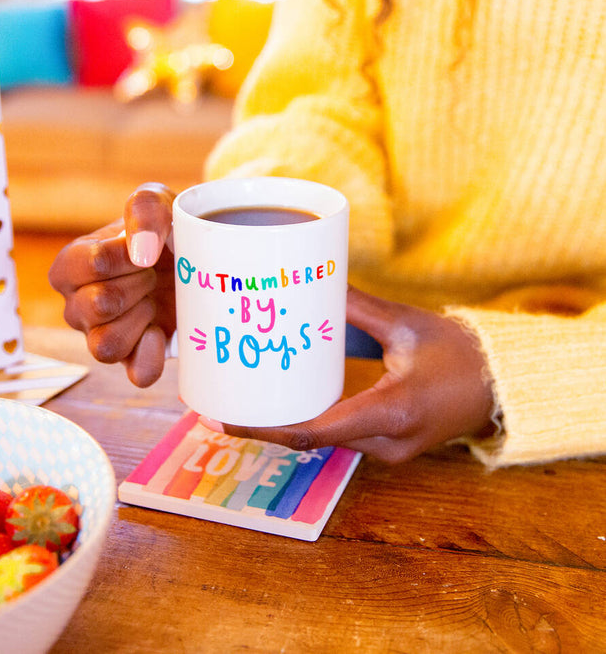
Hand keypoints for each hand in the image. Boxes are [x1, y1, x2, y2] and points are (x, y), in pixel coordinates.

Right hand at [48, 183, 175, 386]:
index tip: (143, 250)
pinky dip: (151, 356)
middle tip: (152, 274)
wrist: (196, 258)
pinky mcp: (134, 359)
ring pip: (106, 346)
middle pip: (97, 306)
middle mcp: (76, 307)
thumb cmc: (162, 229)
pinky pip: (136, 375)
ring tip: (154, 298)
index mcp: (70, 267)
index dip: (127, 256)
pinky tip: (161, 331)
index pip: (88, 265)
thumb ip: (145, 209)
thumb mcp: (156, 201)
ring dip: (141, 317)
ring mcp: (101, 337)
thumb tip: (141, 252)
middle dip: (137, 284)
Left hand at [201, 286, 495, 463]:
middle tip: (230, 402)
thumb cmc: (463, 353)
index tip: (230, 420)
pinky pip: (343, 439)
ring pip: (327, 442)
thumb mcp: (406, 324)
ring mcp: (391, 451)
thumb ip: (358, 307)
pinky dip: (315, 425)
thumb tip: (315, 283)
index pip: (315, 431)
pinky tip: (293, 405)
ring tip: (253, 401)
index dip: (268, 428)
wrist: (504, 386)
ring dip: (291, 426)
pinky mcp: (392, 448)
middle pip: (314, 439)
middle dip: (271, 425)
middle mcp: (388, 442)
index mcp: (392, 411)